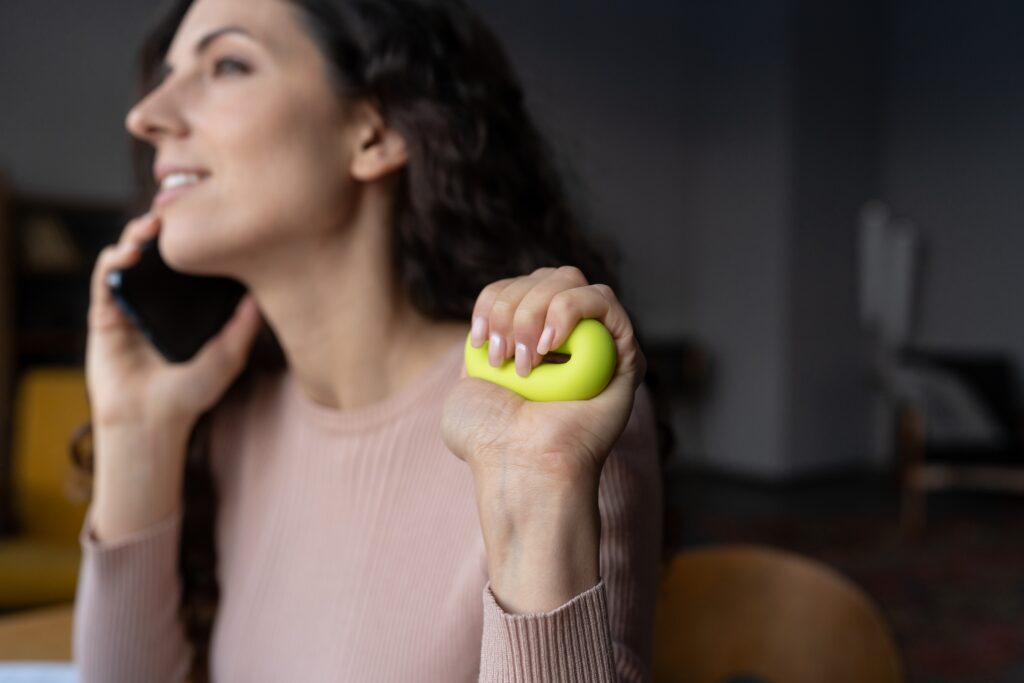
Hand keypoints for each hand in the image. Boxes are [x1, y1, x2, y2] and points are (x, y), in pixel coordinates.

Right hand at [86, 213, 262, 433]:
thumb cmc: (190, 395)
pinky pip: (104, 280)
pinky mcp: (104, 316)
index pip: (189, 263)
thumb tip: (264, 291)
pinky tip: (128, 253)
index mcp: (183, 307)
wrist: (151, 422)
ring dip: (136, 235)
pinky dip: (113, 261)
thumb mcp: (228, 356)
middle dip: (165, 228)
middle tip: (179, 209)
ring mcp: (129, 306)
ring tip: (152, 225)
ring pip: (129, 259)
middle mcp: (157, 302)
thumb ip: (245, 325)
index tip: (211, 216)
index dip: (195, 240)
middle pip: (158, 254)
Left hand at [441, 266, 644, 487]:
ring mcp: (596, 342)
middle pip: (543, 277)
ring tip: (526, 360)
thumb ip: (482, 344)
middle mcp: (566, 338)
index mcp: (529, 341)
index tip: (479, 340)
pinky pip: (604, 298)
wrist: (519, 466)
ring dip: (535, 311)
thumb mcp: (467, 382)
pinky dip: (570, 310)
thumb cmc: (489, 440)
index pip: (517, 285)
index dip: (494, 299)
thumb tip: (496, 324)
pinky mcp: (624, 351)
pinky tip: (550, 346)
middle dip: (512, 306)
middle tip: (503, 355)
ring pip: (569, 279)